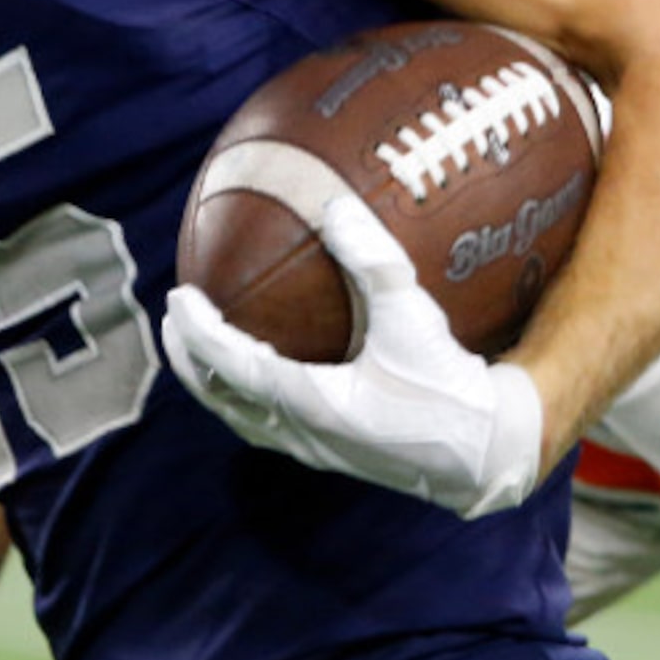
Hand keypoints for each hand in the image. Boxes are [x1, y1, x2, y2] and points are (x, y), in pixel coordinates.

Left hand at [161, 192, 543, 518]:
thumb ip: (372, 258)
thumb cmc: (447, 384)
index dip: (197, 331)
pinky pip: (268, 425)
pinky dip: (246, 395)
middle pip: (221, 397)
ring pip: (241, 417)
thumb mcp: (411, 314)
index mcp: (308, 402)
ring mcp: (314, 449)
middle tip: (176, 317)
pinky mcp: (333, 454)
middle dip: (190, 358)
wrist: (483, 451)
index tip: (178, 296)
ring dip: (214, 381)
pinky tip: (265, 372)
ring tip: (203, 346)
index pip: (229, 364)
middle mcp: (300, 432)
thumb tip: (334, 205)